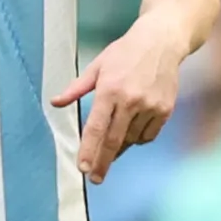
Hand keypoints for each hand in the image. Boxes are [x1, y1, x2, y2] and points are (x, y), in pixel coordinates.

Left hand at [53, 18, 190, 182]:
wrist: (161, 41)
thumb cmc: (126, 52)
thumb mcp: (97, 66)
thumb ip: (76, 88)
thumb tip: (55, 102)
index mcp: (110, 90)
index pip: (96, 128)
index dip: (89, 150)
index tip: (83, 168)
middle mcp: (131, 100)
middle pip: (114, 141)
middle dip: (103, 163)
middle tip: (95, 179)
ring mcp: (150, 106)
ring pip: (132, 140)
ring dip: (120, 146)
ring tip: (115, 139)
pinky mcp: (165, 110)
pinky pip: (148, 135)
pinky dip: (138, 138)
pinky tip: (133, 129)